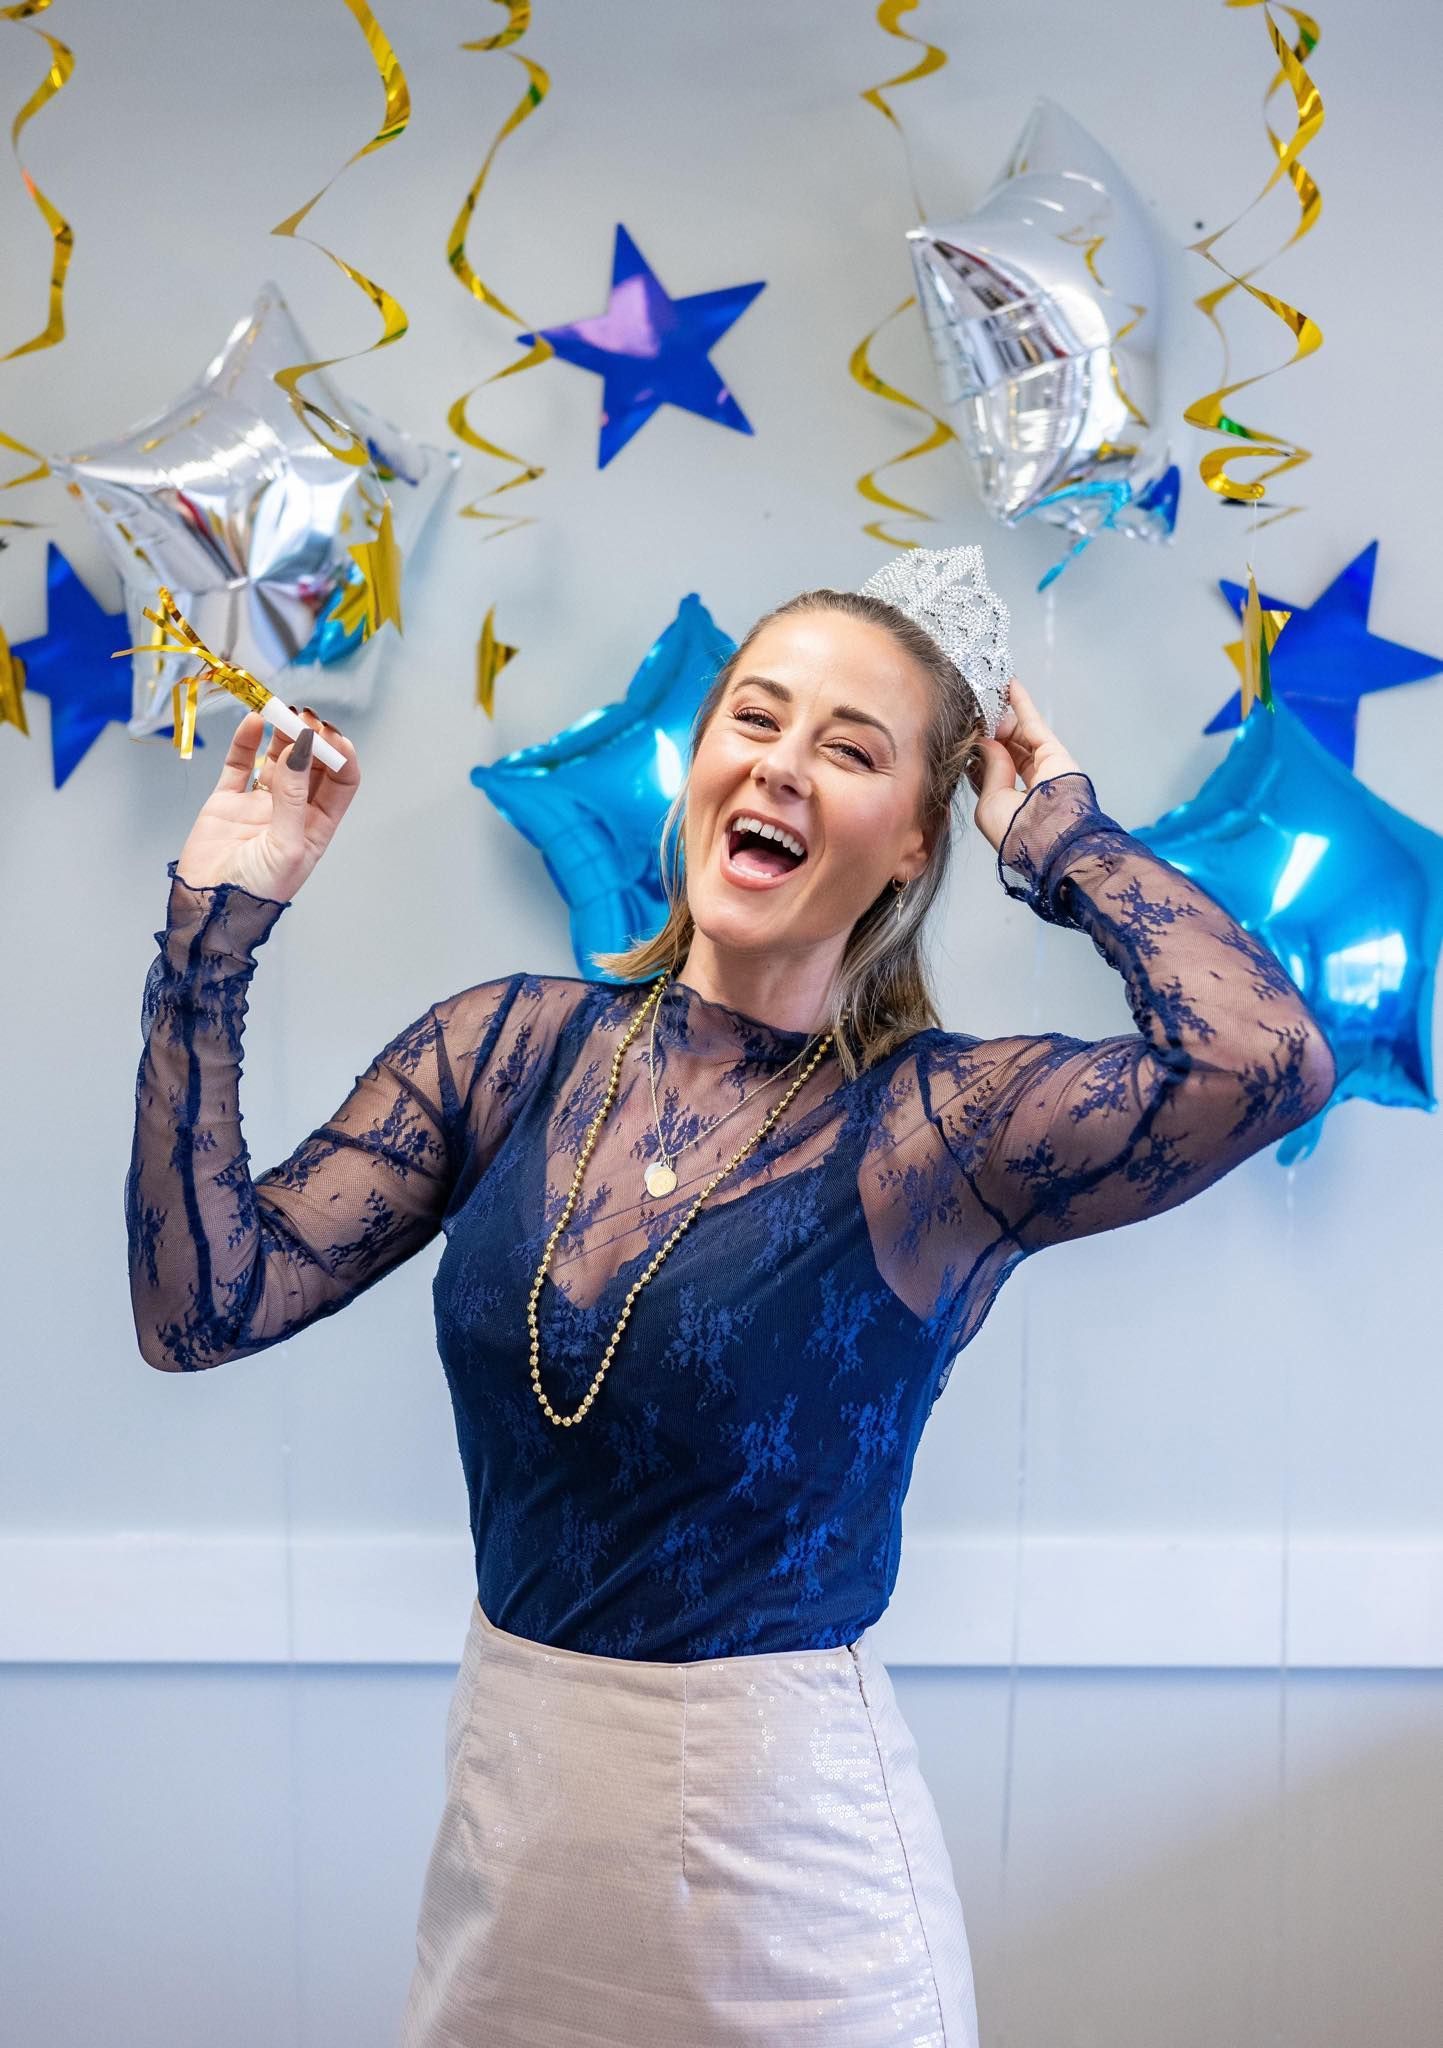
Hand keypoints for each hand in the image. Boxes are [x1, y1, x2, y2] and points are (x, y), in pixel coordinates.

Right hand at [171, 705, 360, 902]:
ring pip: (276, 759)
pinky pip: (240, 765)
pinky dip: (247, 742)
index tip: (329, 734)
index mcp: (317, 828)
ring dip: (281, 734)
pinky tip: (253, 721)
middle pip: (310, 765)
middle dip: (310, 739)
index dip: (340, 756)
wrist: (207, 910)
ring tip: (279, 711)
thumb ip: (293, 795)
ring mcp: (259, 805)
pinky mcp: (227, 802)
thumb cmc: (256, 890)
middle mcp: (292, 813)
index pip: (340, 783)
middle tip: (302, 717)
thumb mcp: (286, 846)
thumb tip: (301, 746)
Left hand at [965, 677, 1082, 855]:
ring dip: (1002, 716)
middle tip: (972, 712)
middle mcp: (1025, 786)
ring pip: (1019, 736)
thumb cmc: (1016, 829)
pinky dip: (1021, 704)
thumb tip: (985, 741)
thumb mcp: (988, 801)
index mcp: (1007, 804)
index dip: (976, 751)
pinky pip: (1033, 724)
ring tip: (985, 694)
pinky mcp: (1054, 752)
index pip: (988, 771)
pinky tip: (1009, 685)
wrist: (1049, 835)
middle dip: (988, 732)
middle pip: (1004, 750)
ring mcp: (1042, 768)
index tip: (963, 732)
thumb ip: (987, 768)